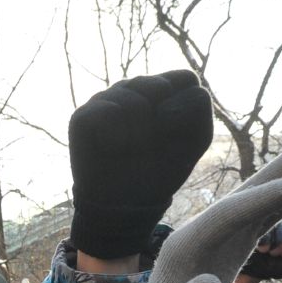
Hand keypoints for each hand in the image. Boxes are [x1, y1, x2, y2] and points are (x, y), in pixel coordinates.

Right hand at [69, 71, 215, 259]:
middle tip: (152, 144)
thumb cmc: (161, 170)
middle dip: (163, 123)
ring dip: (139, 135)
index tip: (177, 136)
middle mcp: (134, 88)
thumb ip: (196, 107)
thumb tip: (161, 92)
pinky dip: (117, 138)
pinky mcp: (84, 115)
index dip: (186, 111)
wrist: (126, 204)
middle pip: (161, 85)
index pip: (186, 78)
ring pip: (135, 101)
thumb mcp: (195, 139)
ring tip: (130, 150)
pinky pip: (109, 113)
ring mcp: (107, 98)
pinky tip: (112, 149)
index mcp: (163, 90)